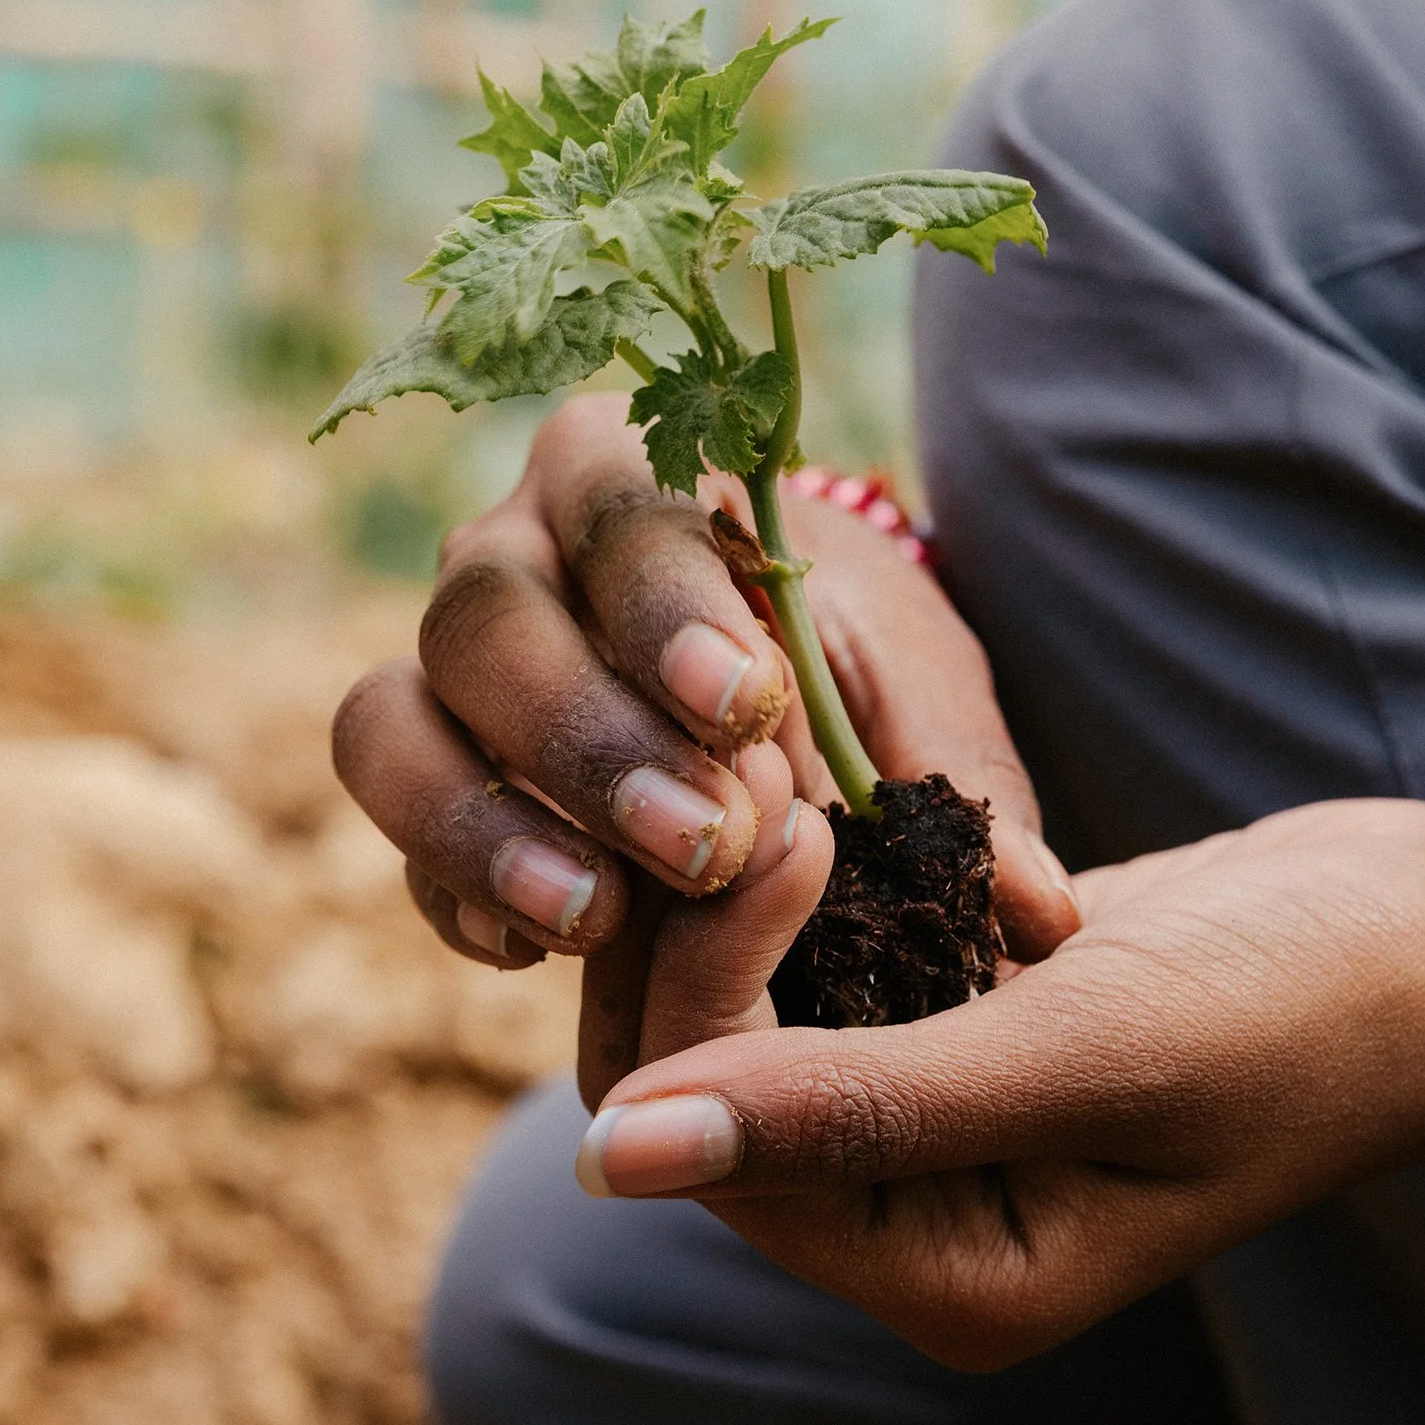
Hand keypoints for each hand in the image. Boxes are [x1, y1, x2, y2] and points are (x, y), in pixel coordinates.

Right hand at [331, 393, 1079, 1101]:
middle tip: (699, 840)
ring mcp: (444, 666)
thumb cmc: (842, 660)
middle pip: (484, 615)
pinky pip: (391, 825)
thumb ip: (952, 776)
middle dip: (586, 735)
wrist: (756, 679)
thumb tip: (1035, 910)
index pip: (620, 514)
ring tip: (596, 920)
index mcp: (628, 473)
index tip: (745, 705)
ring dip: (482, 823)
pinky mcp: (421, 772)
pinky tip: (528, 951)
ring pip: (390, 718)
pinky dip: (449, 886)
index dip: (667, 610)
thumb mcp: (915, 688)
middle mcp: (510, 550)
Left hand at [575, 797, 1424, 1367]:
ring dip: (764, 888)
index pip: (722, 1141)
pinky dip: (840, 876)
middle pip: (705, 1074)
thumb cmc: (1296, 1010)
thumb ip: (850, 1110)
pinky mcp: (953, 1023)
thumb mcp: (1080, 1058)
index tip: (785, 830)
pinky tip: (887, 814)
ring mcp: (931, 1115)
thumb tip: (611, 1163)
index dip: (710, 983)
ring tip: (813, 779)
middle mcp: (914, 1214)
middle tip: (775, 786)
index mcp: (940, 1271)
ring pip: (752, 999)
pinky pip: (831, 952)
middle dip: (713, 927)